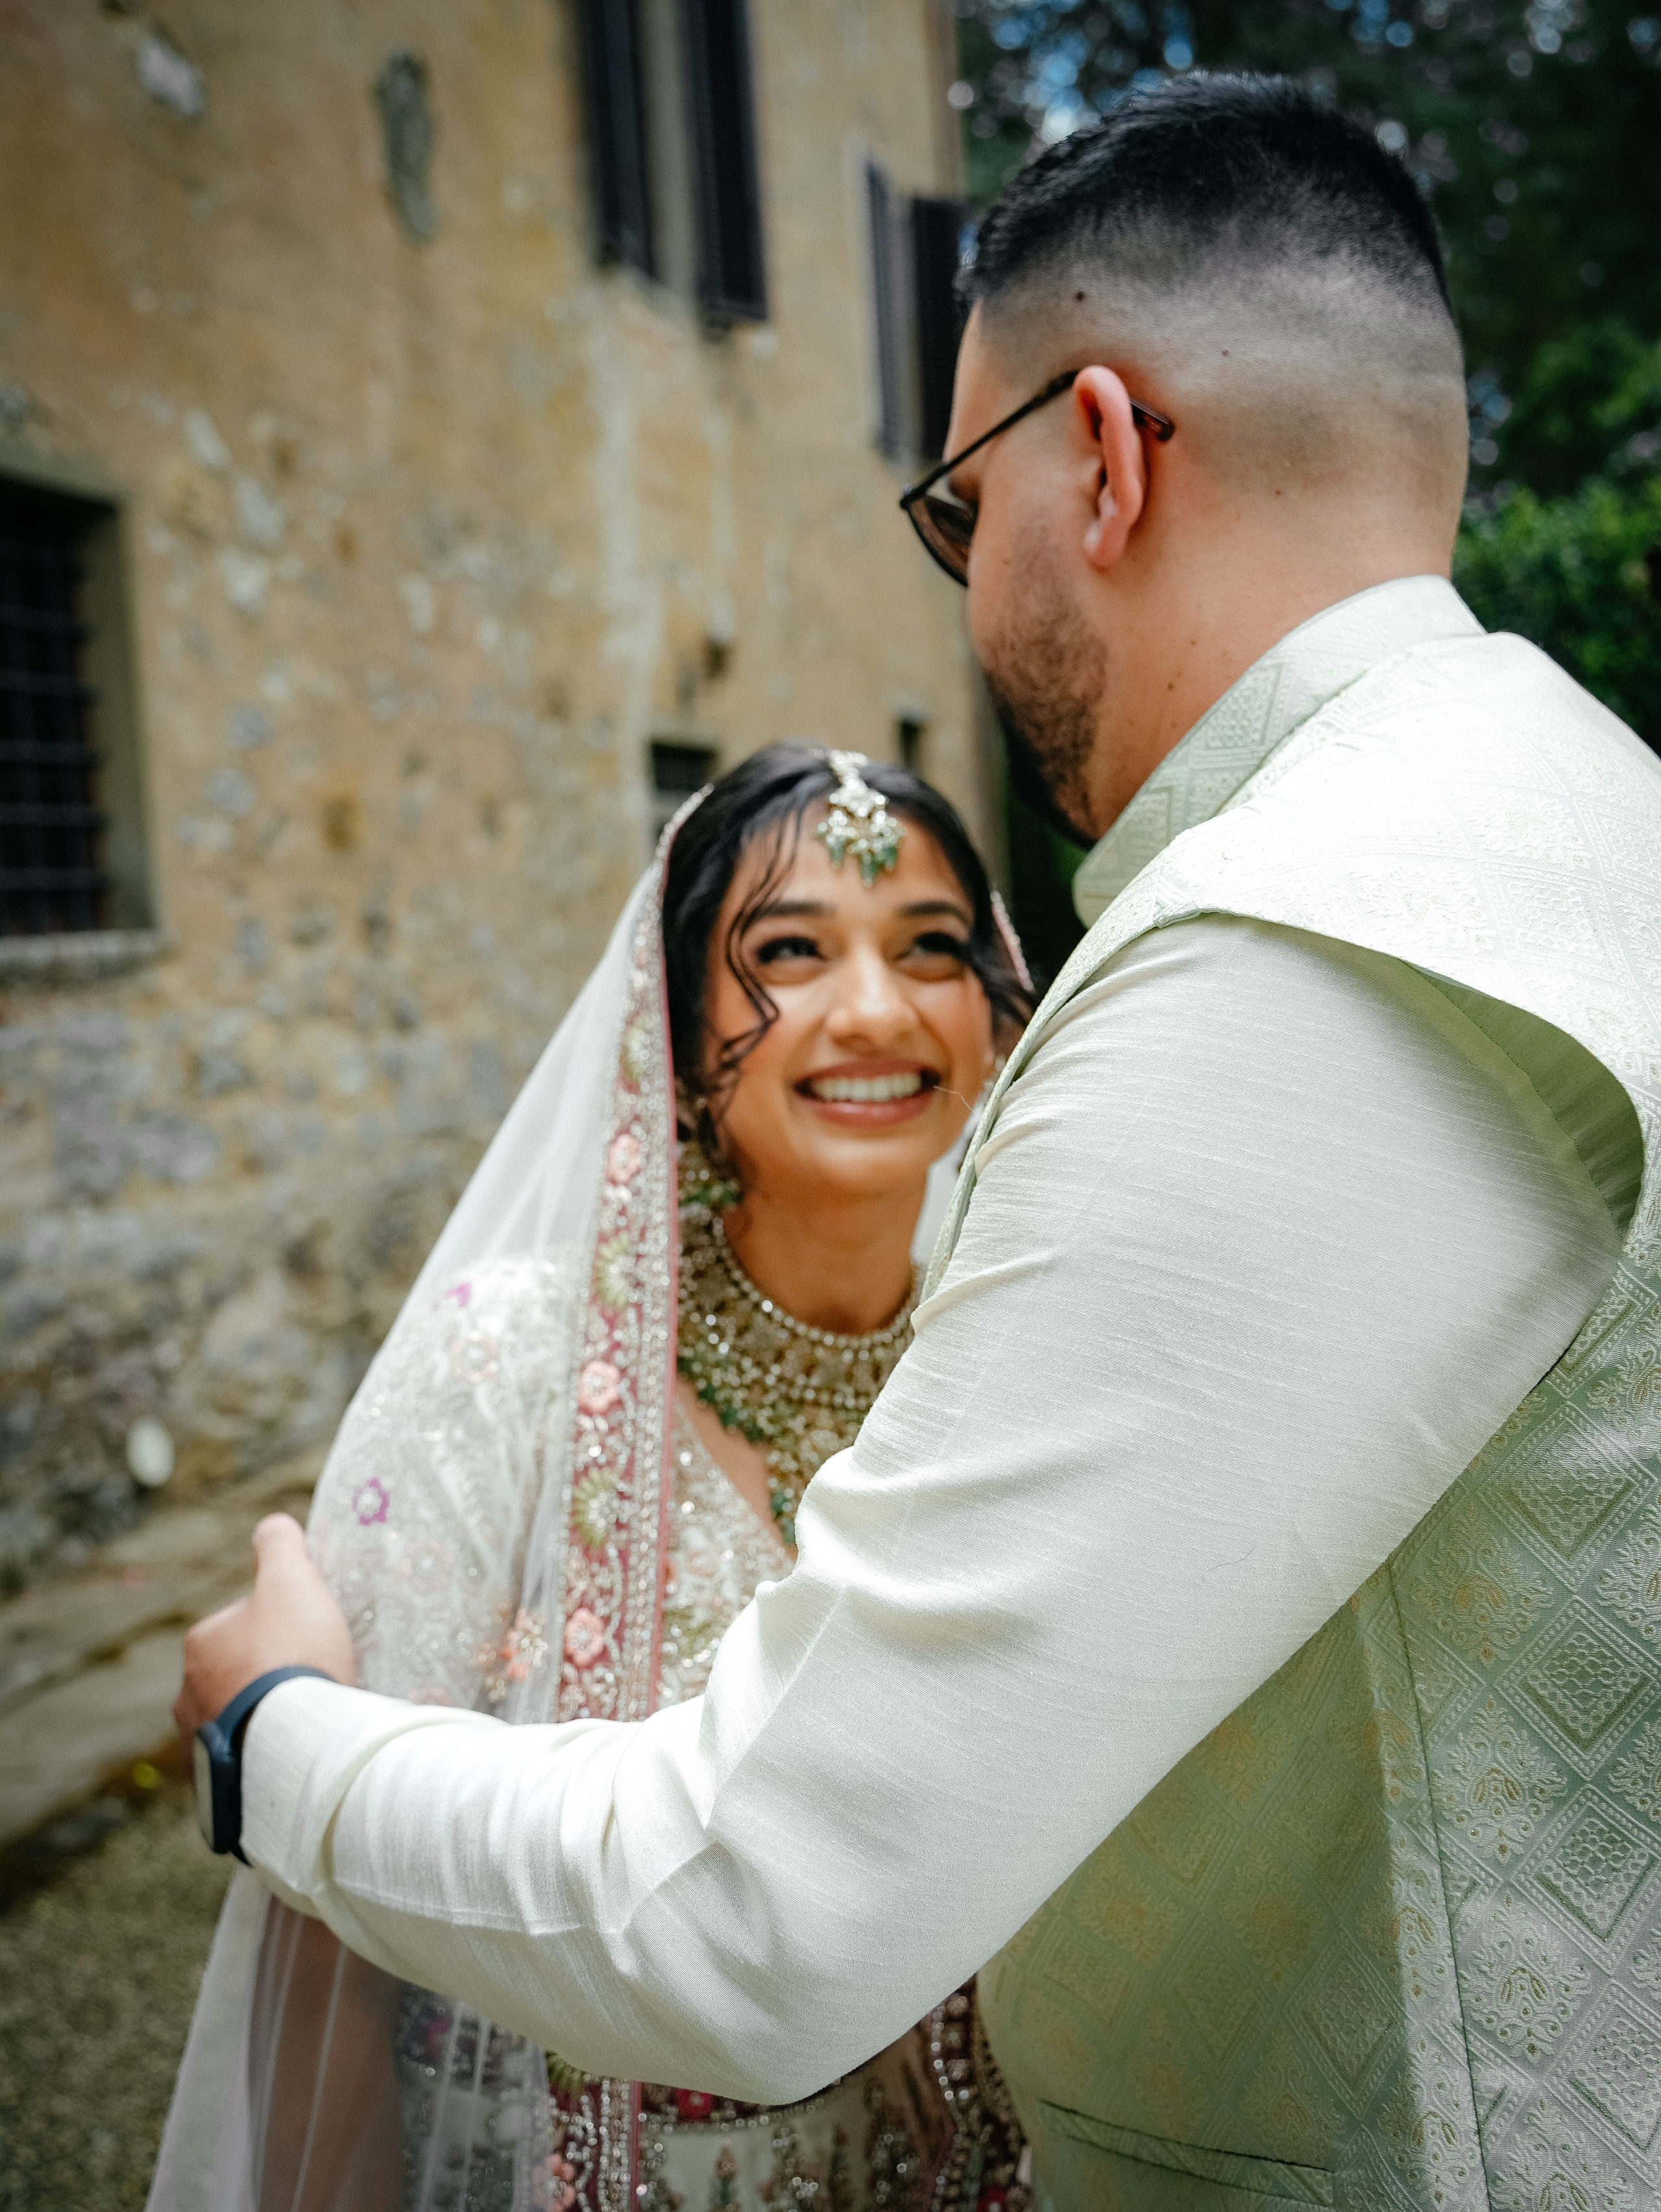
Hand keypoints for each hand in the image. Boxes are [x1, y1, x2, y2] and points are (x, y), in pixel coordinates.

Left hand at [174, 1513, 355, 1742]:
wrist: (293, 1741)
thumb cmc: (292, 1654)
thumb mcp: (293, 1582)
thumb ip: (280, 1546)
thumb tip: (272, 1525)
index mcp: (201, 1643)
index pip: (243, 1622)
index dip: (281, 1625)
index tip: (311, 1638)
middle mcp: (187, 1694)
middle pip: (237, 1673)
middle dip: (268, 1675)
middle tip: (312, 1682)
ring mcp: (199, 1743)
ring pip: (238, 1719)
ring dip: (265, 1718)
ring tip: (306, 1722)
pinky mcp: (217, 1784)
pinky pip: (244, 1760)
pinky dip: (264, 1754)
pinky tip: (293, 1753)